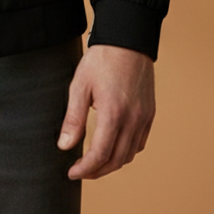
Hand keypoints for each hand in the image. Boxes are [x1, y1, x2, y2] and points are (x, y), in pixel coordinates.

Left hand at [57, 43, 154, 179]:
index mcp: (113, 113)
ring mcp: (144, 117)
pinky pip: (140, 143)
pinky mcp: (149, 113)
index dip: (85, 169)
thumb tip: (64, 146)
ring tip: (94, 163)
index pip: (100, 155)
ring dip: (112, 164)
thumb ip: (73, 118)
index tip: (72, 173)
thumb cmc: (101, 59)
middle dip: (97, 171)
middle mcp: (133, 119)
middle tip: (80, 172)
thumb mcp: (80, 85)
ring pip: (129, 155)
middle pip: (116, 160)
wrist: (128, 40)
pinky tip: (113, 148)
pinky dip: (126, 152)